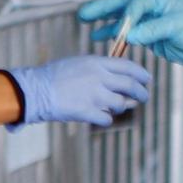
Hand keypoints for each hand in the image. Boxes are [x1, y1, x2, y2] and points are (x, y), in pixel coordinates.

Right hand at [5, 56, 150, 126]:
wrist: (35, 90)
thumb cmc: (54, 76)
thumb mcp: (79, 63)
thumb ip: (99, 69)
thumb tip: (118, 78)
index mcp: (97, 63)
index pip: (129, 67)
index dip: (141, 74)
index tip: (147, 79)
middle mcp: (100, 78)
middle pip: (131, 86)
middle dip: (141, 93)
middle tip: (144, 97)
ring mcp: (95, 95)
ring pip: (121, 104)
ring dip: (120, 106)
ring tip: (114, 106)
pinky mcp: (89, 112)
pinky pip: (107, 119)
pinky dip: (105, 118)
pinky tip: (99, 116)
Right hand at [78, 0, 182, 73]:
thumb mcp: (178, 29)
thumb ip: (153, 30)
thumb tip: (129, 36)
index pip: (136, 3)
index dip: (126, 16)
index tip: (120, 32)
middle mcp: (153, 6)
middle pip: (123, 4)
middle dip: (102, 8)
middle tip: (83, 14)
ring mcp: (149, 20)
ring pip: (122, 18)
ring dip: (104, 21)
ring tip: (84, 22)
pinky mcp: (149, 34)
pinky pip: (127, 32)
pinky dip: (114, 34)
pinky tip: (98, 36)